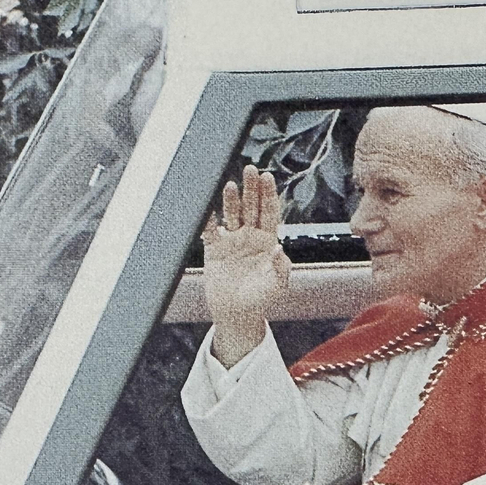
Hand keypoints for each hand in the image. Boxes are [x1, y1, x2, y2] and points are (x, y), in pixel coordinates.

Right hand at [202, 165, 289, 366]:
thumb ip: (280, 267)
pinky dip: (206, 218)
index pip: (270, 212)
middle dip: (251, 188)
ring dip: (231, 199)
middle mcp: (250, 236)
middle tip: (250, 169)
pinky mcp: (214, 249)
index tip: (268, 177)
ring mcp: (232, 241)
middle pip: (251, 207)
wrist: (237, 315)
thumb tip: (279, 247)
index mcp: (268, 241)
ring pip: (232, 214)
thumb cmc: (261, 299)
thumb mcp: (277, 285)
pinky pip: (209, 230)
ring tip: (230, 185)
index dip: (269, 195)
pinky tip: (205, 205)